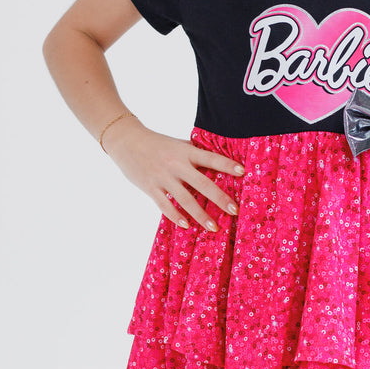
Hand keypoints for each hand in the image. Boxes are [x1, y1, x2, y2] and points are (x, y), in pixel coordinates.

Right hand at [102, 116, 243, 230]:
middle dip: (220, 198)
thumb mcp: (178, 144)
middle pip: (203, 184)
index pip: (211, 158)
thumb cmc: (156, 143)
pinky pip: (165, 205)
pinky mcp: (150, 187)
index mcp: (186, 151)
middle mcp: (177, 164)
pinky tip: (186, 225)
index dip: (227, 165)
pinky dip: (175, 216)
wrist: (126, 141)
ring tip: (214, 227)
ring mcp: (163, 177)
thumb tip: (216, 163)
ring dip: (200, 215)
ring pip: (185, 199)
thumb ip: (194, 154)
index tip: (243, 172)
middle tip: (235, 210)